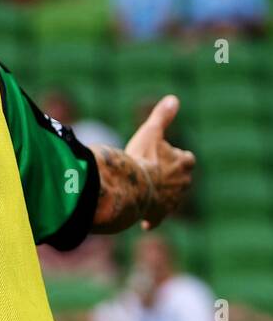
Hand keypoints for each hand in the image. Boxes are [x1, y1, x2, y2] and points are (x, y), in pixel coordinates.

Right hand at [124, 95, 195, 229]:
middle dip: (168, 178)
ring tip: (145, 192)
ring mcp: (172, 201)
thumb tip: (173, 99)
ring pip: (169, 199)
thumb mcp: (151, 132)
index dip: (175, 157)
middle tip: (152, 173)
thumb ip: (162, 117)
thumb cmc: (142, 158)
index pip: (187, 159)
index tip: (163, 156)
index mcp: (185, 164)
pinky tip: (145, 222)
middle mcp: (183, 184)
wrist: (133, 186)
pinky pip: (156, 218)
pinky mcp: (159, 215)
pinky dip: (151, 219)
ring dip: (160, 196)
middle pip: (180, 180)